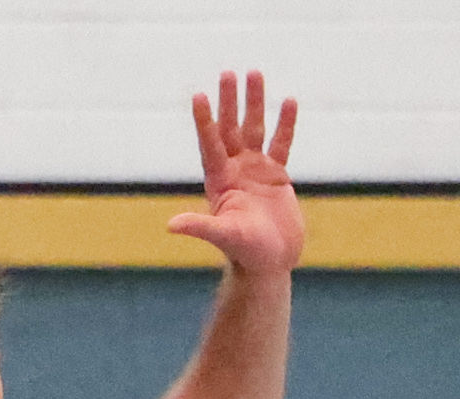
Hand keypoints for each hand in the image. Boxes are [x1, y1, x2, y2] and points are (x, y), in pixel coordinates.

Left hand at [169, 72, 302, 276]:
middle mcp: (235, 170)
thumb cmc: (246, 253)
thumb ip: (201, 227)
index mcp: (220, 180)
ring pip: (255, 129)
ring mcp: (255, 170)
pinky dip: (285, 123)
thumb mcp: (224, 237)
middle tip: (228, 73)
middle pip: (230, 128)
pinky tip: (288, 101)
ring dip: (254, 103)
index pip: (211, 144)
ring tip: (254, 73)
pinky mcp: (276, 175)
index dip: (205, 122)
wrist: (270, 263)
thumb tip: (171, 225)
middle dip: (229, 101)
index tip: (199, 96)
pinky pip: (281, 143)